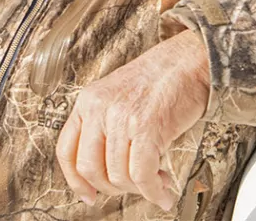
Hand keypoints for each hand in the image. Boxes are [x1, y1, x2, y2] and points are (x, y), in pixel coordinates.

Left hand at [55, 30, 210, 210]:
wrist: (188, 60)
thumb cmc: (159, 80)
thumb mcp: (117, 96)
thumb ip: (105, 126)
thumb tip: (106, 172)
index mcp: (88, 101)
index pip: (66, 150)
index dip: (75, 181)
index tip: (88, 195)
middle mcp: (100, 108)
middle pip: (90, 169)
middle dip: (112, 188)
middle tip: (131, 187)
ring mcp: (122, 117)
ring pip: (119, 176)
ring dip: (139, 189)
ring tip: (156, 183)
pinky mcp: (147, 127)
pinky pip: (143, 175)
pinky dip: (154, 192)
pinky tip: (163, 192)